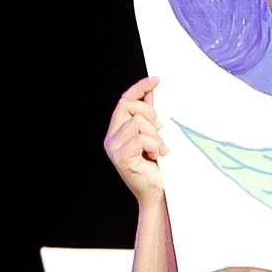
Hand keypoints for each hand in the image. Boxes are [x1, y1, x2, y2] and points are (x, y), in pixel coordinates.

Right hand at [103, 76, 166, 205]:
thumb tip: (151, 91)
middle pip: (130, 107)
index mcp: (117, 131)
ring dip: (155, 136)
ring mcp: (114, 149)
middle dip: (151, 116)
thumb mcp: (153, 135)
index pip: (124, 101)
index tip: (156, 79)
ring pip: (138, 123)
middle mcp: (111, 138)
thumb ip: (149, 115)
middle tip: (160, 133)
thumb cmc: (157, 166)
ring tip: (159, 150)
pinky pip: (141, 139)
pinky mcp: (120, 158)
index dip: (139, 88)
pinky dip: (154, 146)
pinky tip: (156, 156)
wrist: (157, 192)